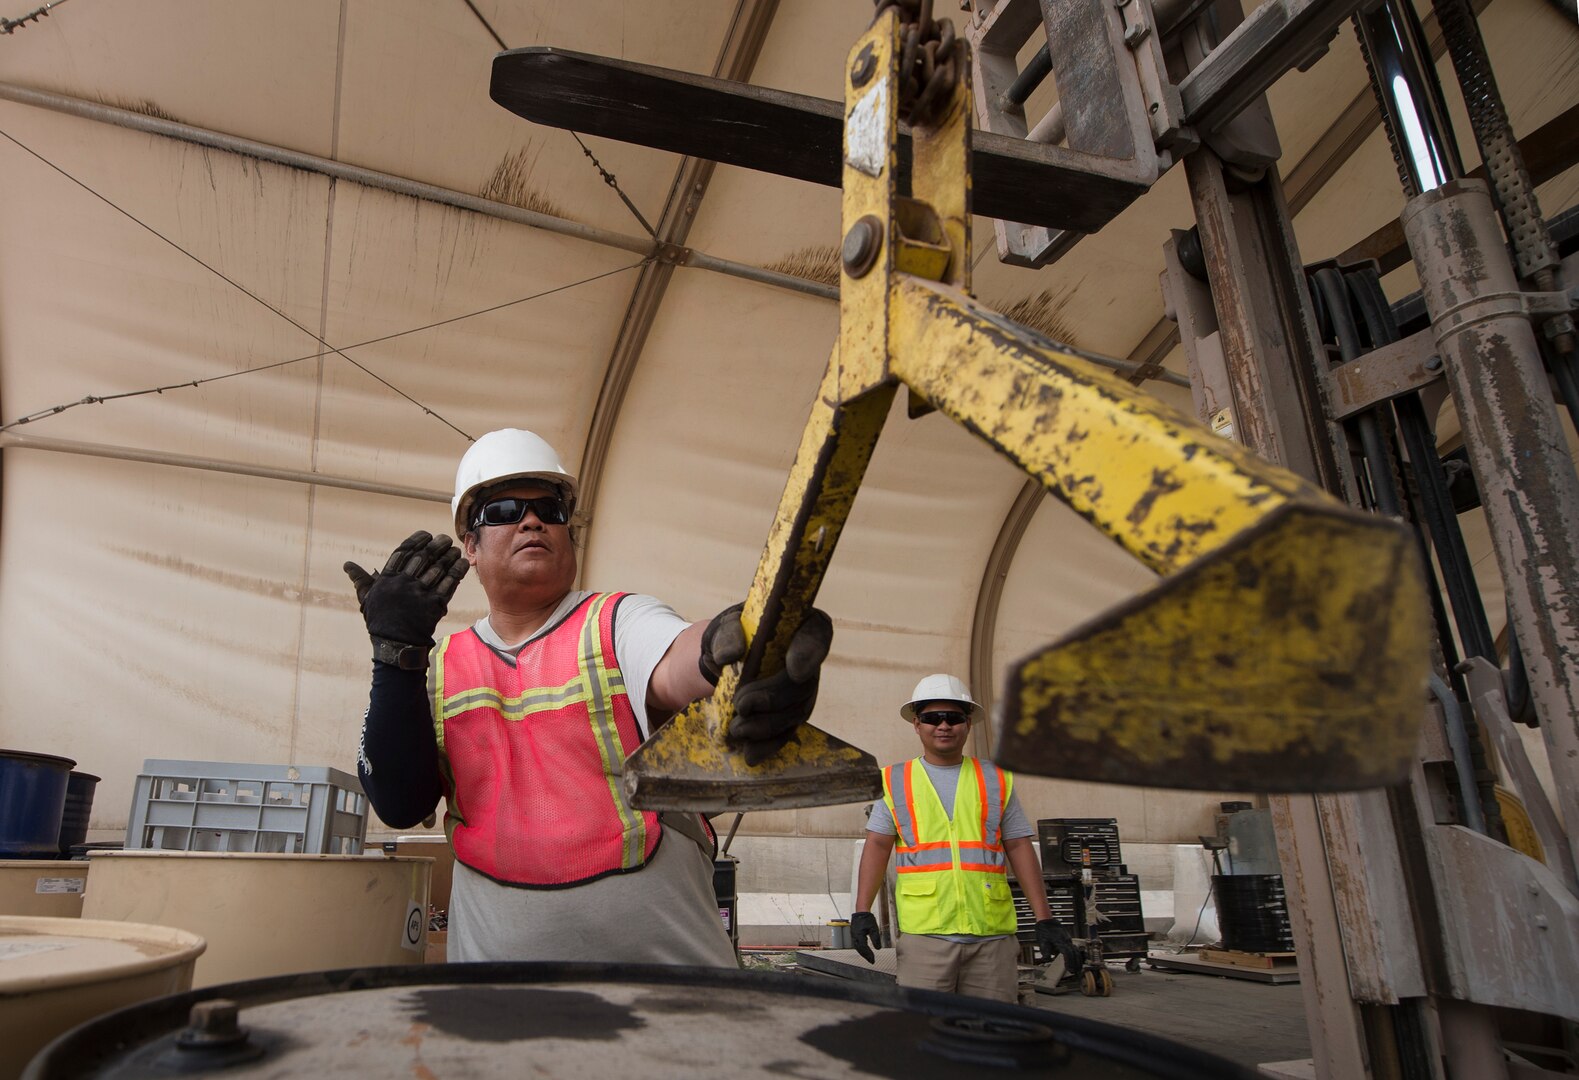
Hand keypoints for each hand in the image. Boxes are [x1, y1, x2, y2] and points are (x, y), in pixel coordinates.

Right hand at [344, 531, 467, 646]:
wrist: (396, 646)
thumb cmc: (381, 621)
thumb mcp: (368, 599)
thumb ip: (361, 580)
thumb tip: (347, 565)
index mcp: (387, 580)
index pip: (402, 553)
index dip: (416, 541)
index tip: (426, 534)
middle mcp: (403, 584)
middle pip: (423, 558)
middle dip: (436, 545)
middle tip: (445, 539)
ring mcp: (419, 594)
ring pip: (437, 569)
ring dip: (449, 557)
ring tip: (455, 549)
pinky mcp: (434, 605)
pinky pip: (448, 584)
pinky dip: (457, 572)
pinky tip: (462, 564)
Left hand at [702, 605, 833, 764]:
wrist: (719, 664)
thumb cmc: (728, 638)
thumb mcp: (722, 629)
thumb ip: (727, 634)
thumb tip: (730, 655)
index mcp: (797, 626)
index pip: (816, 635)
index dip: (809, 653)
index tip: (794, 671)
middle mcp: (807, 659)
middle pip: (804, 684)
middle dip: (773, 699)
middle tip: (742, 705)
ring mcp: (803, 690)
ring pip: (796, 712)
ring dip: (766, 725)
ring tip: (736, 729)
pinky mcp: (791, 714)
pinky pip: (788, 733)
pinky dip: (769, 745)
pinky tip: (750, 753)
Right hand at [851, 911, 880, 962]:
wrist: (861, 911)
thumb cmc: (867, 918)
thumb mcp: (874, 928)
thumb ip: (876, 939)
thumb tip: (878, 948)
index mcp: (859, 935)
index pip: (864, 948)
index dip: (869, 955)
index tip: (873, 960)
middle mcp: (854, 937)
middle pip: (860, 949)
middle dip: (866, 956)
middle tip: (872, 961)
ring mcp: (853, 935)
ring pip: (857, 947)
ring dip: (863, 953)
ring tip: (869, 957)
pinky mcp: (854, 934)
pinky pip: (856, 944)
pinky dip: (861, 948)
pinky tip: (865, 950)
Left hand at [1035, 918, 1082, 971]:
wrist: (1047, 921)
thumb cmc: (1044, 931)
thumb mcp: (1042, 941)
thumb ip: (1045, 950)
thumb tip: (1046, 959)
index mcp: (1060, 941)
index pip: (1067, 953)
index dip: (1069, 962)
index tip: (1070, 969)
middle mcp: (1066, 940)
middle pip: (1074, 953)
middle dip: (1076, 963)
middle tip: (1076, 973)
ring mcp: (1069, 940)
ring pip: (1077, 951)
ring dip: (1078, 960)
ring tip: (1078, 969)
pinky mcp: (1069, 940)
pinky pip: (1076, 949)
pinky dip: (1077, 956)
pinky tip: (1077, 961)